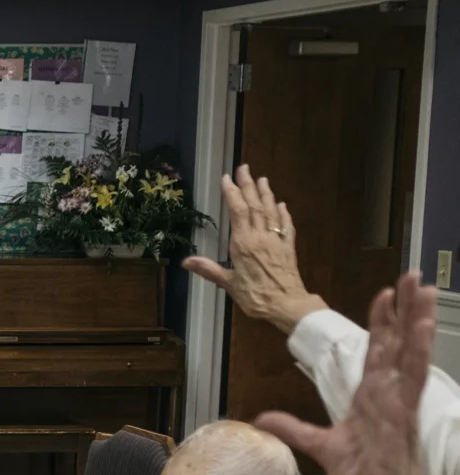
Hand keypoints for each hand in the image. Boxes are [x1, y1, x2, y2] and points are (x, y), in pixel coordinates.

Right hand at [182, 165, 326, 333]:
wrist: (287, 305)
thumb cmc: (255, 296)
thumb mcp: (228, 284)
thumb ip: (208, 269)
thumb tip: (185, 261)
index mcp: (243, 243)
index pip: (237, 211)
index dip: (232, 193)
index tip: (227, 178)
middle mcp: (261, 236)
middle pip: (255, 206)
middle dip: (248, 186)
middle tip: (244, 168)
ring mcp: (277, 240)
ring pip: (271, 212)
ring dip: (266, 194)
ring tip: (262, 179)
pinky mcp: (289, 248)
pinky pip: (286, 226)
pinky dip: (283, 213)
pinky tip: (282, 205)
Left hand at [257, 273, 436, 474]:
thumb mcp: (319, 445)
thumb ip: (292, 428)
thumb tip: (262, 419)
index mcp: (373, 397)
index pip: (378, 351)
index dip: (381, 324)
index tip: (382, 296)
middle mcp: (389, 393)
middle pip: (397, 342)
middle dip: (402, 308)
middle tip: (410, 276)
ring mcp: (399, 399)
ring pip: (410, 350)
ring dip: (415, 318)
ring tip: (420, 287)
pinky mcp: (405, 411)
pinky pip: (414, 374)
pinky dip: (418, 348)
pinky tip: (420, 325)